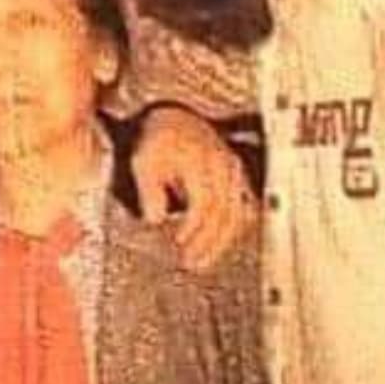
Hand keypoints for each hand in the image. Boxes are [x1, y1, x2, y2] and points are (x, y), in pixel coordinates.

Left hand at [131, 107, 254, 271]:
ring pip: (235, 214)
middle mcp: (224, 167)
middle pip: (222, 213)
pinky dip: (230, 229)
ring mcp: (234, 172)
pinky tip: (216, 245)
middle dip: (207, 242)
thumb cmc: (158, 141)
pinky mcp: (236, 178)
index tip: (179, 242)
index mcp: (202, 162)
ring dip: (219, 241)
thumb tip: (156, 219)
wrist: (174, 120)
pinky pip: (241, 208)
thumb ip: (150, 191)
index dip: (193, 227)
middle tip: (190, 263)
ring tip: (201, 262)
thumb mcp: (144, 162)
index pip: (204, 202)